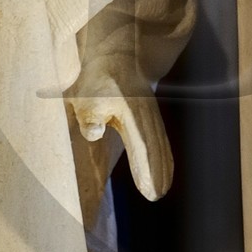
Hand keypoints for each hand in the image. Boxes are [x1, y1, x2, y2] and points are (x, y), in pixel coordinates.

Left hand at [69, 84, 173, 199]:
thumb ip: (89, 116)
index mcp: (131, 110)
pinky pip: (160, 138)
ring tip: (161, 189)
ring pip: (159, 143)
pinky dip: (164, 155)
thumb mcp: (85, 97)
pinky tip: (166, 169)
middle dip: (156, 172)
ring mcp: (151, 112)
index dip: (145, 167)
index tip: (148, 187)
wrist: (112, 55)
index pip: (140, 143)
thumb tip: (95, 133)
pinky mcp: (150, 114)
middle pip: (154, 146)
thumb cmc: (95, 81)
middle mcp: (146, 113)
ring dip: (162, 166)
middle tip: (155, 195)